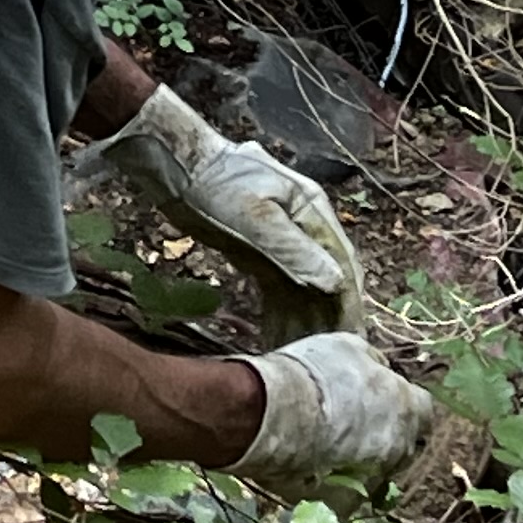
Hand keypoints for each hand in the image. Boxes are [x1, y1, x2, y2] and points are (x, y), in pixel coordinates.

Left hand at [84, 82, 366, 342]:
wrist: (172, 162)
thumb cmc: (214, 181)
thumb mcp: (255, 216)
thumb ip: (293, 249)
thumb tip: (336, 283)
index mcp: (313, 211)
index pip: (342, 265)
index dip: (348, 304)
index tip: (351, 341)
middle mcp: (304, 227)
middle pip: (324, 280)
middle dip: (327, 319)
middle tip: (326, 359)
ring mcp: (280, 240)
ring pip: (301, 288)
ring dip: (304, 321)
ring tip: (301, 359)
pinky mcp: (256, 252)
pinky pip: (277, 288)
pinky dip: (279, 314)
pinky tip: (276, 340)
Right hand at [238, 332, 440, 495]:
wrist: (268, 412)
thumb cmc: (309, 375)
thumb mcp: (346, 347)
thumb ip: (372, 360)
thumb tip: (381, 367)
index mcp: (406, 408)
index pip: (423, 408)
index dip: (400, 402)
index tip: (379, 398)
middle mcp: (400, 447)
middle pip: (403, 445)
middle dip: (384, 437)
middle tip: (350, 425)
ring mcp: (374, 479)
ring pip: (374, 474)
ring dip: (358, 463)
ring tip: (323, 449)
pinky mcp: (343, 505)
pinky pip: (343, 498)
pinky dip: (331, 486)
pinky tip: (307, 470)